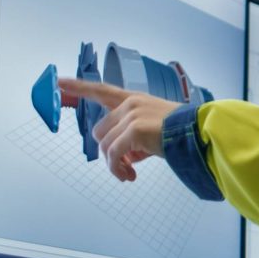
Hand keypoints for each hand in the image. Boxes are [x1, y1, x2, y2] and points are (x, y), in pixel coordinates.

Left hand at [57, 78, 181, 182]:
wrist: (199, 133)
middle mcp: (131, 104)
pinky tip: (129, 176)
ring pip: (105, 145)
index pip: (101, 90)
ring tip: (128, 174)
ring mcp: (131, 115)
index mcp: (135, 100)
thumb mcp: (155, 129)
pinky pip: (114, 155)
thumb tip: (126, 159)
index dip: (79, 87)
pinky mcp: (134, 130)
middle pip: (100, 131)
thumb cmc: (182, 132)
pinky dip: (118, 168)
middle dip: (109, 152)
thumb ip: (135, 138)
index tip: (59, 81)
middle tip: (125, 167)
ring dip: (115, 164)